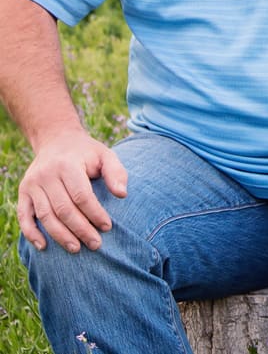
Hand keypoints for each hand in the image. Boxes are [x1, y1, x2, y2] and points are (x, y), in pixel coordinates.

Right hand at [18, 130, 127, 252]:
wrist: (57, 139)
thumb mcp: (105, 154)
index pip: (81, 195)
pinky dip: (32, 233)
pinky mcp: (23, 192)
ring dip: (60, 236)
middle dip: (80, 229)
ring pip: (45, 216)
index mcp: (68, 164)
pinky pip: (24, 217)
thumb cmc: (86, 152)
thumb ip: (116, 172)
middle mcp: (47, 174)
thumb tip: (122, 194)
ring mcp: (32, 184)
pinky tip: (44, 246)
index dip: (95, 213)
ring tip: (76, 248)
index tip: (107, 227)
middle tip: (95, 244)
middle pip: (63, 209)